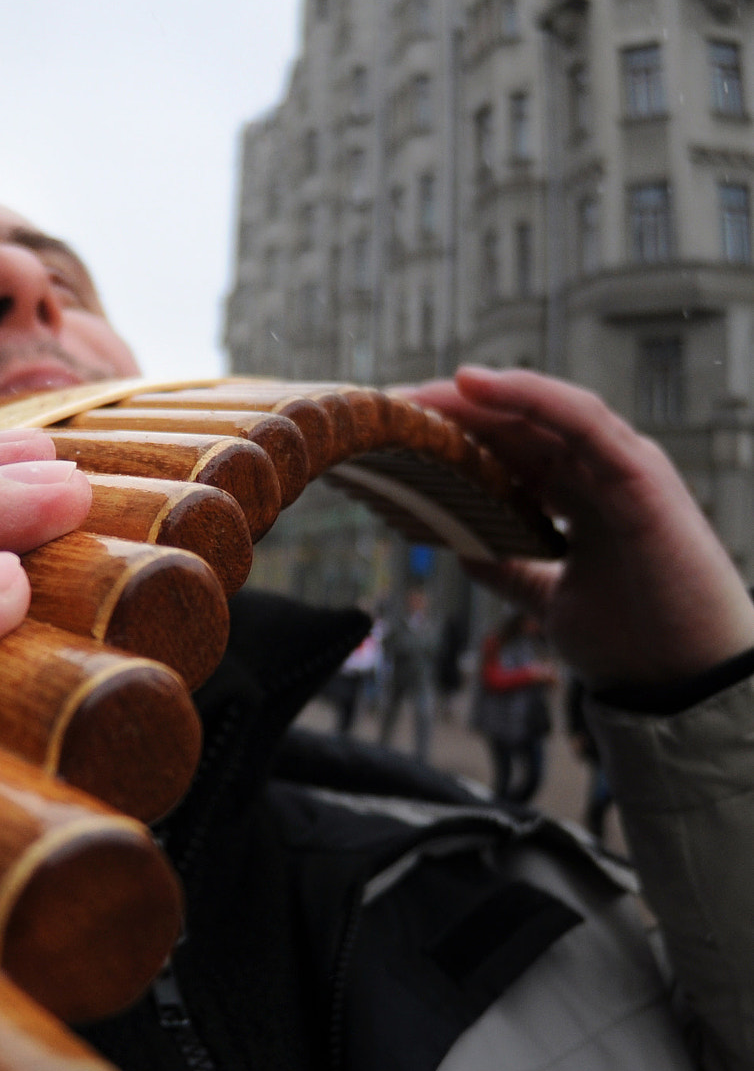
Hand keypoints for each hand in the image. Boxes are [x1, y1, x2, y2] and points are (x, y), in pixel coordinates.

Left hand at [410, 368, 753, 688]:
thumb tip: (460, 544)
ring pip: (543, 411)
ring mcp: (624, 468)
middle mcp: (604, 473)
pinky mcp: (641, 475)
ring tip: (420, 394)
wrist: (682, 685)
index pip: (513, 449)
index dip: (457, 436)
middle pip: (519, 425)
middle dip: (453, 412)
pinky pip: (580, 419)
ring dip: (478, 397)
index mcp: (585, 496)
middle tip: (387, 408)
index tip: (396, 435)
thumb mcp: (548, 597)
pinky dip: (529, 396)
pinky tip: (477, 385)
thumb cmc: (633, 642)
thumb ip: (510, 566)